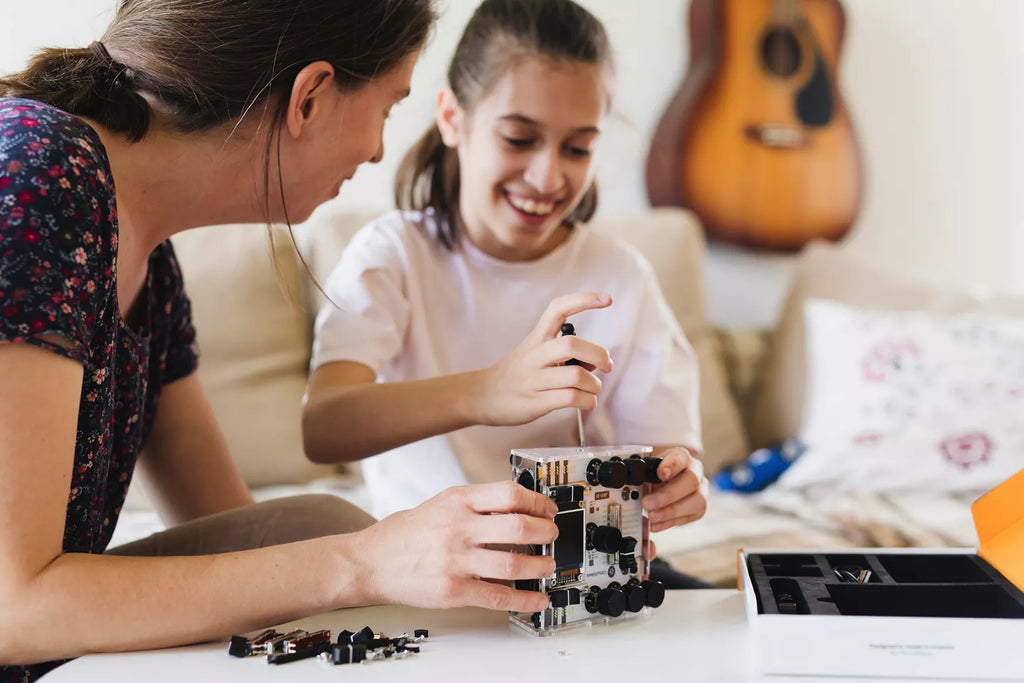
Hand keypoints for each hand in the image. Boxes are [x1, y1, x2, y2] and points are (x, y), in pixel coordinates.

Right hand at [354, 481, 558, 611]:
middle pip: (519, 526)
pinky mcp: (452, 590)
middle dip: (546, 531)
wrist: (368, 562)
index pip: (509, 494)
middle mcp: (458, 527)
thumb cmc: (403, 534)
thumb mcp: (439, 503)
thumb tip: (515, 506)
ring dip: (540, 566)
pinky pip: (497, 595)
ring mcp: (455, 560)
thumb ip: (473, 503)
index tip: (548, 508)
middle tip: (553, 535)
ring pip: (513, 563)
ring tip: (548, 566)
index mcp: (457, 500)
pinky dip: (523, 600)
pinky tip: (536, 600)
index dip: (538, 501)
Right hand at [471, 292, 612, 425]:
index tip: (606, 299)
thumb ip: (565, 354)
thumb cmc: (516, 374)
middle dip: (598, 354)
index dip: (583, 300)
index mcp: (536, 337)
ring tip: (593, 389)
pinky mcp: (535, 402)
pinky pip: (570, 399)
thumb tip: (598, 362)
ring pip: (576, 376)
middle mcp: (534, 355)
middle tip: (606, 365)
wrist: (481, 396)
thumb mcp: (535, 354)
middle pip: (572, 344)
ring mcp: (534, 379)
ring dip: (594, 385)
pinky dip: (588, 401)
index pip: (558, 308)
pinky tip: (587, 403)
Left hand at [642, 447, 708, 532]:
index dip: (672, 465)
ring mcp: (701, 490)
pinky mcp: (699, 509)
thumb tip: (630, 492)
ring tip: (652, 517)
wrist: (667, 482)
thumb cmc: (657, 474)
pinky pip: (689, 517)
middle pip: (691, 481)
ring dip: (671, 511)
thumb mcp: (648, 471)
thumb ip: (642, 478)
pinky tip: (656, 525)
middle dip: (668, 495)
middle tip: (647, 503)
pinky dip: (669, 522)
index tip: (660, 474)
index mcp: (682, 457)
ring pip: (697, 501)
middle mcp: (695, 472)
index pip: (682, 457)